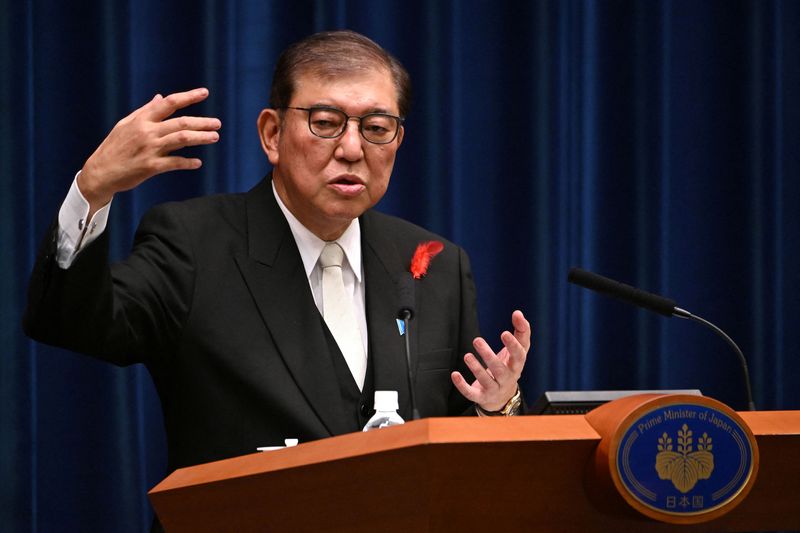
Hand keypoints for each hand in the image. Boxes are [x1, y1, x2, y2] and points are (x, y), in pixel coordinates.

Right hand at [78, 88, 220, 216]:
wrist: (100, 172)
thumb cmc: (114, 147)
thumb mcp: (126, 124)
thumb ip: (146, 111)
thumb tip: (160, 98)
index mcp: (142, 119)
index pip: (169, 103)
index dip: (188, 97)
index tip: (204, 93)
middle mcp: (147, 132)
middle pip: (181, 123)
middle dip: (202, 122)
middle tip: (217, 123)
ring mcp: (150, 149)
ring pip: (182, 140)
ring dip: (201, 138)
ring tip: (215, 137)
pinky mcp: (151, 167)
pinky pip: (175, 163)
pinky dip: (188, 162)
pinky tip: (198, 162)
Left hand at [451, 310, 529, 411]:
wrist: (503, 396)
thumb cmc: (509, 366)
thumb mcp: (517, 351)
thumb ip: (521, 331)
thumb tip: (518, 313)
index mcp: (516, 366)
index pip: (519, 356)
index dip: (513, 345)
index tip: (504, 333)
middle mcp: (507, 379)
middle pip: (499, 369)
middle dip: (488, 356)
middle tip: (477, 340)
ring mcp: (494, 389)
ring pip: (486, 380)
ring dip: (476, 368)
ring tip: (467, 355)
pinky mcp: (481, 397)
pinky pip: (471, 393)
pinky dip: (462, 385)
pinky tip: (454, 374)